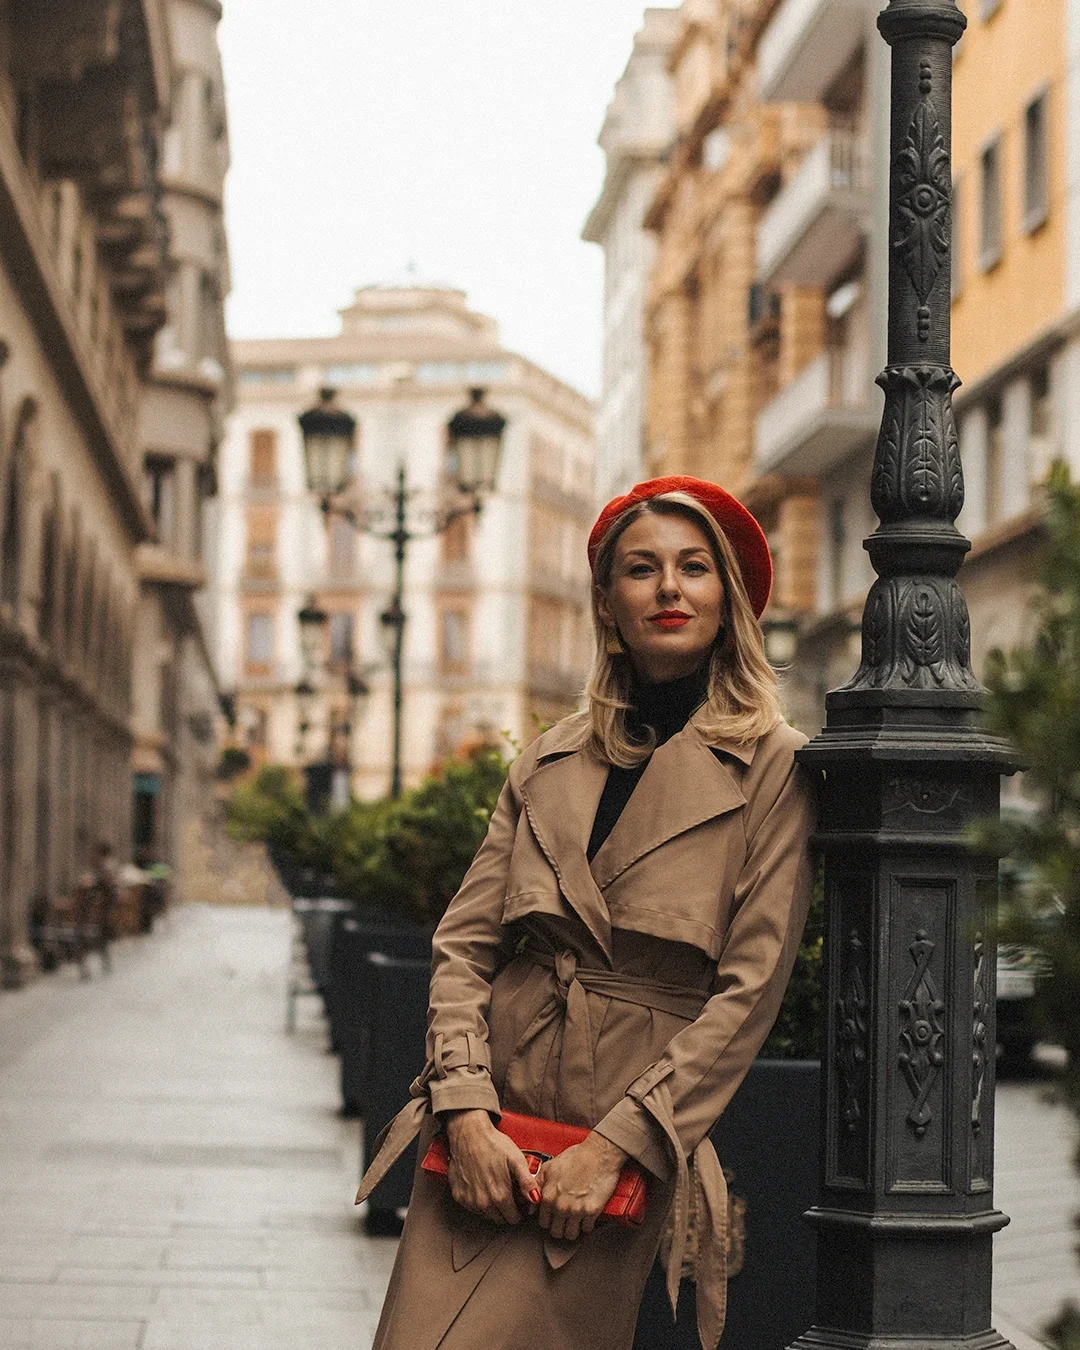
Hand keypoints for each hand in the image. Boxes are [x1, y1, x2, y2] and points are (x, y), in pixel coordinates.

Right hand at [444, 1110, 540, 1225]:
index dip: (519, 1211)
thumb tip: (536, 1200)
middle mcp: (483, 1203)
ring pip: (486, 1214)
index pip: (513, 1218)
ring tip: (495, 1186)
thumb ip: (527, 1182)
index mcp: (499, 1196)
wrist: (469, 1133)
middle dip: (506, 1210)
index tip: (520, 1202)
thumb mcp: (516, 1159)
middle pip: (500, 1219)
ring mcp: (469, 1201)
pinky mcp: (458, 1195)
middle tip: (508, 1193)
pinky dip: (478, 1200)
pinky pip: (472, 1207)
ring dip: (492, 1206)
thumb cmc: (494, 1144)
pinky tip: (482, 1185)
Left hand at [537, 1132, 628, 1241]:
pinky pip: (586, 1229)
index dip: (548, 1220)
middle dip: (560, 1227)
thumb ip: (537, 1185)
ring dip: (573, 1229)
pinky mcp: (591, 1211)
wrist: (599, 1153)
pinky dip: (587, 1225)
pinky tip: (587, 1216)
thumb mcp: (550, 1167)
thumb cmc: (577, 1156)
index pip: (543, 1222)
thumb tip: (531, 1204)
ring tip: (576, 1221)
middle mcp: (560, 1206)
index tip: (553, 1217)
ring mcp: (576, 1210)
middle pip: (555, 1232)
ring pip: (570, 1235)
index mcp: (548, 1196)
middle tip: (565, 1220)